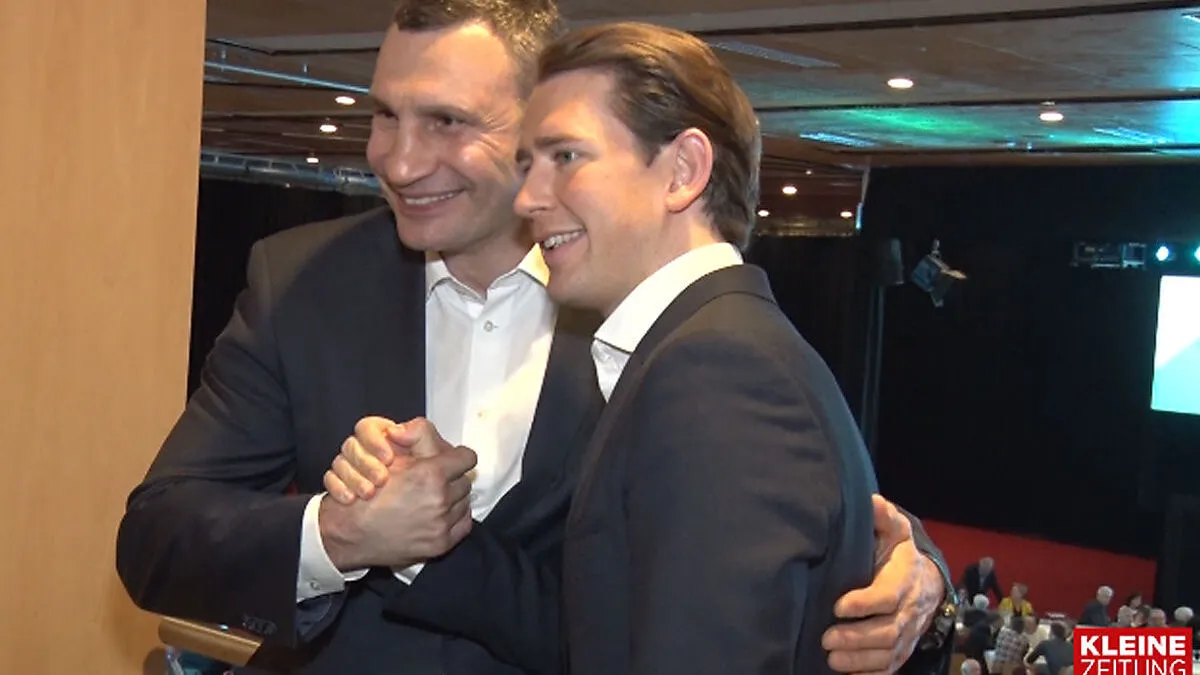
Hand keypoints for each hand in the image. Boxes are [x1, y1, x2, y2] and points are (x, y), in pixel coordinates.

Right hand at [319, 417, 476, 568]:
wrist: (350, 533)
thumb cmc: (367, 496)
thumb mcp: (392, 457)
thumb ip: (420, 438)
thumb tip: (436, 436)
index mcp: (430, 474)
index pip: (465, 458)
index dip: (457, 456)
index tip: (453, 459)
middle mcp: (439, 499)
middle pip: (464, 481)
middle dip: (453, 478)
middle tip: (438, 480)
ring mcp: (441, 524)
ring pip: (464, 502)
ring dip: (453, 498)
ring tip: (435, 498)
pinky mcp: (441, 543)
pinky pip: (464, 523)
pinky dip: (455, 517)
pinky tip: (441, 514)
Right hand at [323, 416, 436, 503]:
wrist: (393, 524)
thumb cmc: (419, 488)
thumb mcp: (430, 460)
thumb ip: (423, 435)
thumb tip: (396, 430)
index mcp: (386, 437)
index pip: (368, 427)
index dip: (375, 440)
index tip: (388, 457)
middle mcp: (365, 449)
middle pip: (351, 444)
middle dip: (365, 463)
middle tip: (382, 479)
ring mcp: (349, 466)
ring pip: (338, 461)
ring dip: (353, 478)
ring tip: (368, 493)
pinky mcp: (338, 482)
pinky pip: (329, 479)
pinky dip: (339, 489)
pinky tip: (352, 499)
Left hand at [822, 495, 944, 674]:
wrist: (926, 584)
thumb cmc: (898, 554)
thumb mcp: (894, 531)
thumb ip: (883, 517)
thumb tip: (871, 501)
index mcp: (903, 579)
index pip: (887, 596)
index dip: (865, 603)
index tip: (838, 605)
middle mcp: (907, 611)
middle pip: (886, 631)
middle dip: (857, 638)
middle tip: (827, 638)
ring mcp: (905, 635)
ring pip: (885, 654)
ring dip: (859, 660)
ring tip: (831, 658)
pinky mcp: (899, 652)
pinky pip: (887, 670)